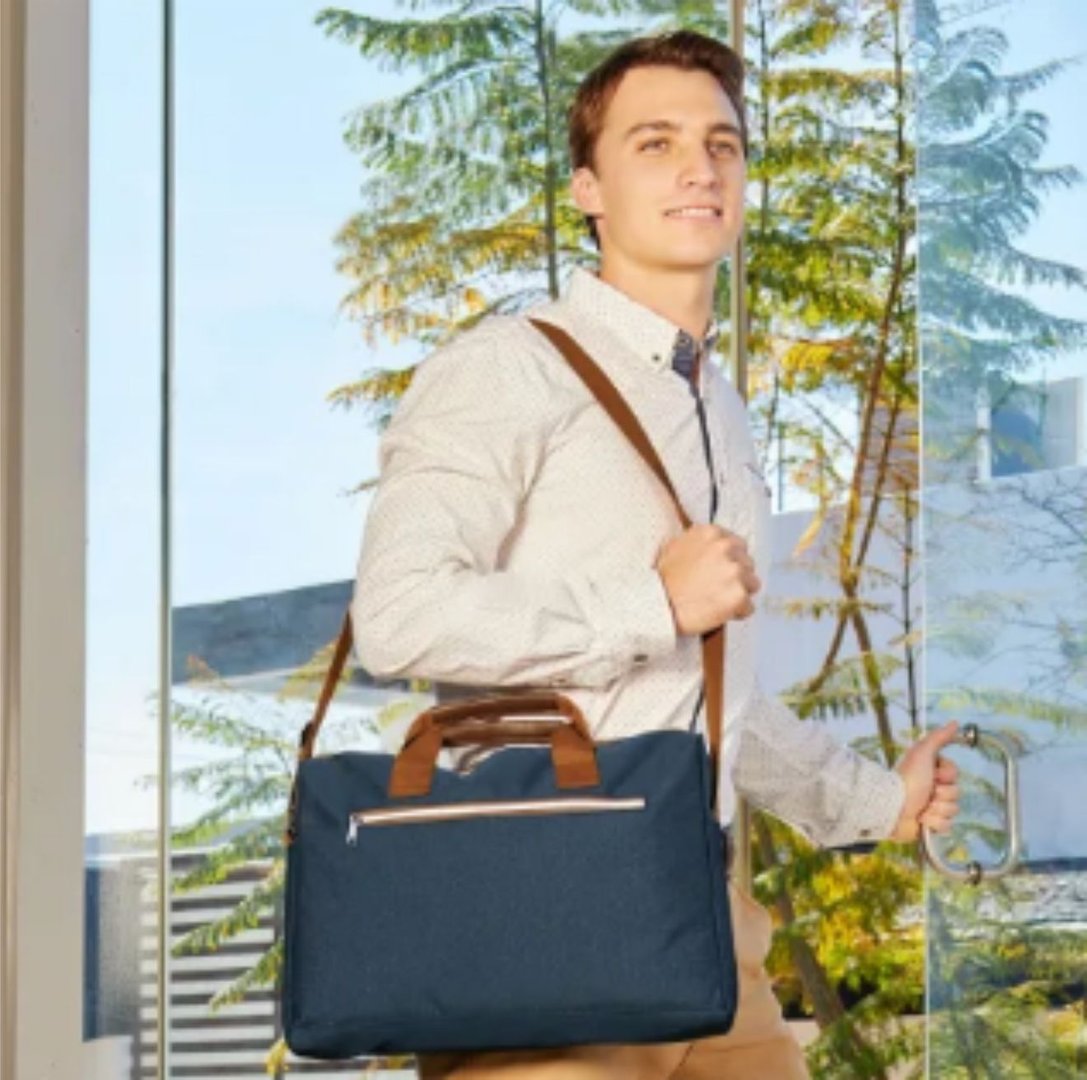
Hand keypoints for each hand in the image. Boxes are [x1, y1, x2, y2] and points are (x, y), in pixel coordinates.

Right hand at [655, 524, 761, 635]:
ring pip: (752, 584)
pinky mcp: (739, 595)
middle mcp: (726, 548)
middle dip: (736, 577)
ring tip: (716, 600)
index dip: (729, 561)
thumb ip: (698, 542)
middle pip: (747, 564)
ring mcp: (734, 571)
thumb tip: (710, 546)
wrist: (656, 604)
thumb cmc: (661, 581)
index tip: (720, 571)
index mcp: (712, 533)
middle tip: (716, 588)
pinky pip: (749, 607)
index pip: (737, 545)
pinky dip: (737, 613)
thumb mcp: (674, 546)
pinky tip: (718, 612)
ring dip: (738, 593)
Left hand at [889, 721, 961, 842]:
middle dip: (942, 794)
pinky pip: (946, 826)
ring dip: (937, 809)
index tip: (934, 774)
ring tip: (922, 807)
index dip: (947, 775)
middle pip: (956, 793)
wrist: (893, 807)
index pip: (955, 774)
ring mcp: (933, 807)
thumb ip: (939, 737)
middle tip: (927, 793)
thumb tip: (955, 723)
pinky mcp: (931, 824)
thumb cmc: (907, 778)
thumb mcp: (922, 752)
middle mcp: (933, 788)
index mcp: (932, 772)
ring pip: (953, 810)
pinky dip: (934, 823)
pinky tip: (922, 818)